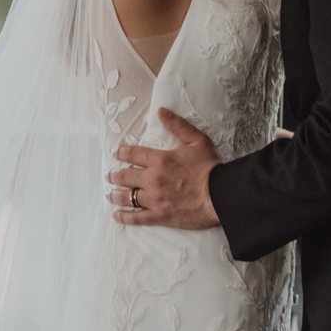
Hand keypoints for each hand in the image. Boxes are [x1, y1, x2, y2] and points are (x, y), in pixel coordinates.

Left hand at [108, 110, 222, 229]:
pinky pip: (137, 218)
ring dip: (116, 195)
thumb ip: (177, 125)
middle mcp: (153, 179)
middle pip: (126, 176)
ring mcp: (154, 199)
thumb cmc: (211, 167)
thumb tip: (161, 112)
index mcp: (160, 159)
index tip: (116, 154)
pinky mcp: (160, 216)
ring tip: (110, 195)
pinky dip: (125, 217)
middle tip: (110, 176)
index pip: (133, 154)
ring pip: (127, 197)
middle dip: (115, 176)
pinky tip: (117, 215)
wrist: (221, 194)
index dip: (122, 153)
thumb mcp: (197, 140)